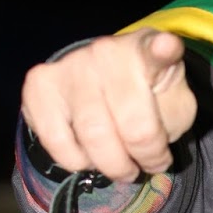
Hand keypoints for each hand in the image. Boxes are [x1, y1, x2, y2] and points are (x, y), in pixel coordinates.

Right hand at [21, 29, 196, 181]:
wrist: (102, 83)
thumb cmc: (145, 98)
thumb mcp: (173, 106)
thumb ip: (171, 119)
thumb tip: (145, 142)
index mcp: (145, 52)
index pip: (155, 51)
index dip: (162, 50)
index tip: (166, 47)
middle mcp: (106, 52)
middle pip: (133, 126)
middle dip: (145, 157)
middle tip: (148, 165)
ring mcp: (70, 65)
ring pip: (93, 137)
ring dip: (113, 165)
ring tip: (121, 165)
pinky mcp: (39, 85)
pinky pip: (57, 141)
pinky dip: (77, 161)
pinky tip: (88, 154)